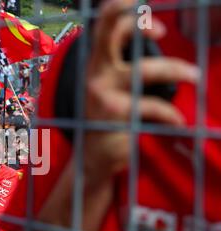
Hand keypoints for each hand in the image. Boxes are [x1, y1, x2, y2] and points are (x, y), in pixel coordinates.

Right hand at [83, 0, 199, 181]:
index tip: (154, 25)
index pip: (104, 27)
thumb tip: (150, 43)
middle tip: (164, 30)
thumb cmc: (107, 119)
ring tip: (195, 76)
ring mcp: (102, 92)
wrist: (94, 157)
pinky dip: (171, 114)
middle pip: (110, 33)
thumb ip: (122, 66)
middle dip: (138, 22)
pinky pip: (153, 106)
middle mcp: (94, 73)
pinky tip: (177, 122)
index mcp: (94, 64)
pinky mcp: (114, 113)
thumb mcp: (110, 88)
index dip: (125, 12)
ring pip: (145, 69)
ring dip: (178, 69)